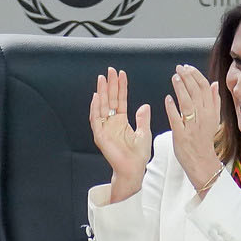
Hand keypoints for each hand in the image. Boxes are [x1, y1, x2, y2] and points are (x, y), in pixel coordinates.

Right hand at [89, 67, 151, 202]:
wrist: (133, 169)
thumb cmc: (138, 155)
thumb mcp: (144, 133)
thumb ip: (143, 119)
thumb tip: (145, 105)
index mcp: (121, 121)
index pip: (120, 100)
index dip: (121, 87)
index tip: (121, 74)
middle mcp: (111, 123)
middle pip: (110, 100)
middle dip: (110, 85)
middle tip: (110, 70)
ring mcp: (105, 128)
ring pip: (102, 106)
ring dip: (102, 92)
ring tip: (103, 79)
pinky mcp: (100, 135)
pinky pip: (96, 119)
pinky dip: (95, 108)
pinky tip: (97, 97)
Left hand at [165, 64, 223, 195]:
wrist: (202, 162)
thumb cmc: (205, 140)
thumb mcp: (214, 119)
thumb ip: (214, 101)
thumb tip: (214, 84)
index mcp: (211, 112)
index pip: (204, 88)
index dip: (196, 75)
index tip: (188, 67)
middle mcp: (203, 117)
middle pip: (196, 93)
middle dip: (187, 77)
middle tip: (179, 68)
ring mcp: (192, 126)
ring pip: (187, 103)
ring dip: (181, 89)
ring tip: (174, 77)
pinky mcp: (181, 135)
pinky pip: (176, 119)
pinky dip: (172, 108)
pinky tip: (168, 99)